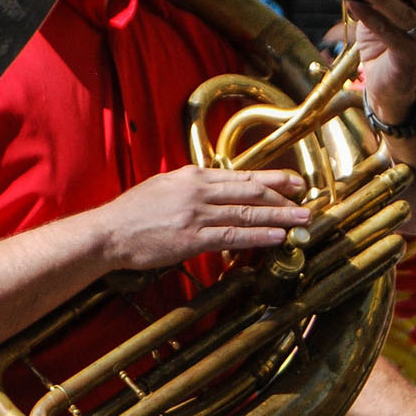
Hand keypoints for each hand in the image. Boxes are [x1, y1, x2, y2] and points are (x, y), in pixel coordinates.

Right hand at [97, 164, 311, 270]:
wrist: (108, 232)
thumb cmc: (132, 212)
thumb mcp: (163, 186)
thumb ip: (191, 186)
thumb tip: (214, 186)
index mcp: (193, 176)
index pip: (241, 177)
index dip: (272, 179)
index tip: (293, 181)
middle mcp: (198, 191)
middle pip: (250, 192)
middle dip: (283, 196)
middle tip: (306, 200)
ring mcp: (196, 215)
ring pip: (246, 214)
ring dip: (278, 216)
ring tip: (301, 220)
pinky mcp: (191, 239)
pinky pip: (232, 236)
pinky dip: (257, 236)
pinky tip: (276, 237)